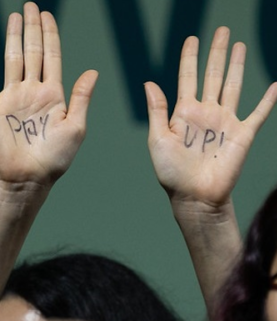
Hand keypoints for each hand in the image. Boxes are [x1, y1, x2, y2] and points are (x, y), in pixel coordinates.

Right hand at [0, 2, 97, 188]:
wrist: (28, 175)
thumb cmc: (54, 157)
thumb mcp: (74, 127)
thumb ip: (81, 98)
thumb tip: (93, 72)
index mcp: (55, 96)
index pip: (53, 58)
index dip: (51, 37)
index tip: (48, 17)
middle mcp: (36, 91)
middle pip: (35, 52)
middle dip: (34, 29)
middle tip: (33, 6)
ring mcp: (17, 95)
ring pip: (18, 57)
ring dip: (18, 35)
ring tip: (19, 14)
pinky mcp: (1, 102)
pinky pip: (3, 71)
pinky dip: (4, 54)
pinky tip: (6, 39)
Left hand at [145, 27, 276, 208]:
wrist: (194, 197)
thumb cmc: (172, 173)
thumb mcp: (158, 140)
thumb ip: (157, 111)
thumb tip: (148, 82)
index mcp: (184, 113)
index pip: (187, 77)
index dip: (189, 57)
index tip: (192, 39)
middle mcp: (206, 113)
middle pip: (212, 75)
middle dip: (217, 53)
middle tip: (221, 30)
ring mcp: (225, 123)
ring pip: (233, 86)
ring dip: (237, 66)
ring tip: (240, 45)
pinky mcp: (242, 135)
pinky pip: (258, 114)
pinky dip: (268, 101)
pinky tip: (275, 86)